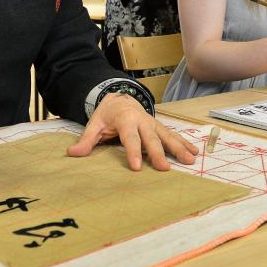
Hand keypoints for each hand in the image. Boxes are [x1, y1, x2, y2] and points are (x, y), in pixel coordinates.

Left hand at [67, 93, 197, 170]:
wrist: (120, 97)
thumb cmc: (107, 114)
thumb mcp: (95, 124)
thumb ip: (86, 140)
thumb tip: (72, 154)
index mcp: (126, 120)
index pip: (130, 137)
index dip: (133, 152)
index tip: (137, 167)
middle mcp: (143, 121)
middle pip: (151, 138)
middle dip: (159, 153)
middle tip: (165, 169)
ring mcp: (153, 123)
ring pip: (167, 136)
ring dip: (178, 148)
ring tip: (190, 160)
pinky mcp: (159, 127)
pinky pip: (172, 135)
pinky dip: (184, 143)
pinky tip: (194, 152)